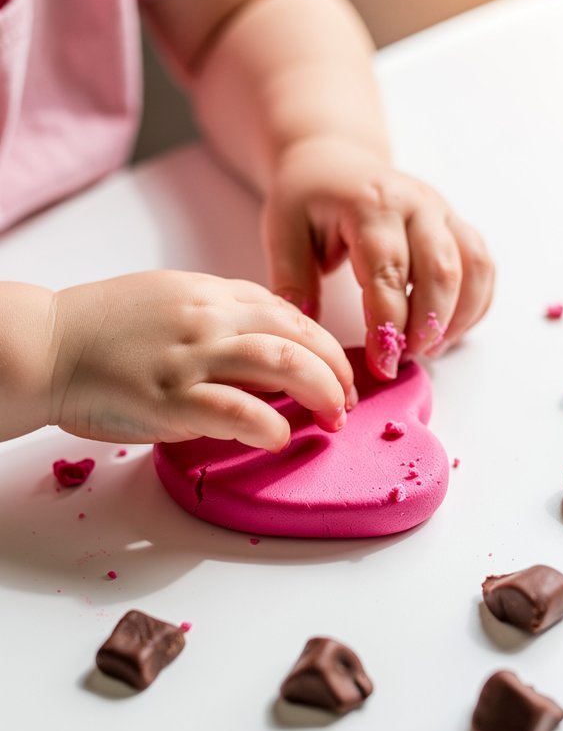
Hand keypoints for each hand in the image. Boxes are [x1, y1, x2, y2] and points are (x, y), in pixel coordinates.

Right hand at [50, 270, 355, 448]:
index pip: (286, 311)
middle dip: (335, 368)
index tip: (337, 368)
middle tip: (347, 398)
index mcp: (209, 293)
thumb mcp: (167, 300)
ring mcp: (191, 356)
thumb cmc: (102, 329)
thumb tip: (262, 350)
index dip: (322, 342)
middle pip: (297, 334)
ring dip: (321, 392)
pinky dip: (270, 425)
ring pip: (281, 364)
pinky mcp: (170, 397)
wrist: (47, 344)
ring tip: (335, 417)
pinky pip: (237, 410)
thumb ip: (216, 318)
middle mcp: (208, 317)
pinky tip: (281, 437)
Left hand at [262, 135, 494, 378]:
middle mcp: (415, 204)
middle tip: (403, 360)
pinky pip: (483, 266)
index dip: (388, 325)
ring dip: (457, 318)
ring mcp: (442, 211)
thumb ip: (293, 283)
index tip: (382, 363)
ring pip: (472, 268)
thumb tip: (308, 338)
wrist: (334, 159)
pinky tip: (447, 331)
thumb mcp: (283, 233)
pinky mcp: (456, 223)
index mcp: (370, 205)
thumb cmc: (307, 198)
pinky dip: (475, 304)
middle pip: (441, 271)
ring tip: (427, 349)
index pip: (388, 272)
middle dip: (426, 326)